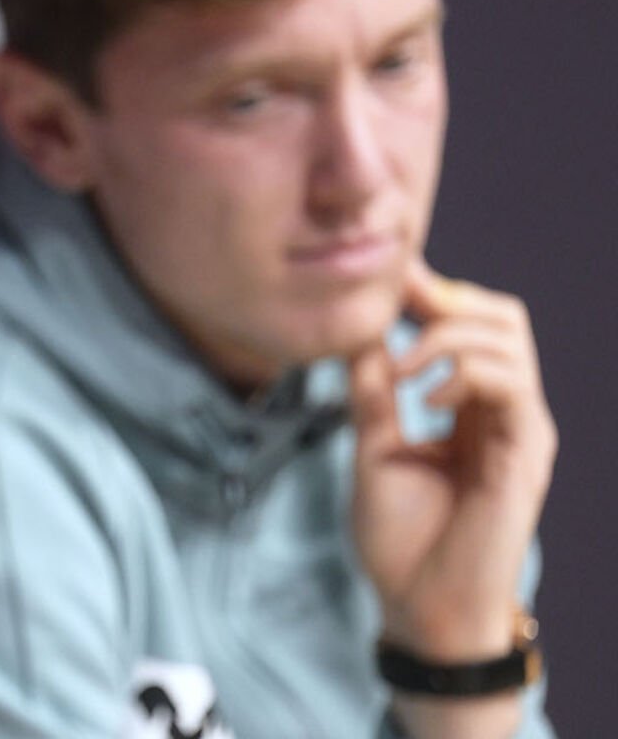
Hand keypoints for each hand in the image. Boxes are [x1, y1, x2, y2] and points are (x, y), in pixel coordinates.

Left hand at [348, 259, 555, 660]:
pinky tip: (428, 397)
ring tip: (404, 367)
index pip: (470, 324)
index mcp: (470, 407)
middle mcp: (502, 412)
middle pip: (502, 316)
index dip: (431, 292)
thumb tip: (358, 331)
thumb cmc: (400, 540)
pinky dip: (466, 372)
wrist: (418, 606)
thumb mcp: (374, 447)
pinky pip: (513, 384)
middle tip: (397, 310)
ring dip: (446, 335)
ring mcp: (519, 430)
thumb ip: (372, 391)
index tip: (385, 279)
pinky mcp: (526, 454)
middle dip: (446, 298)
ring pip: (509, 337)